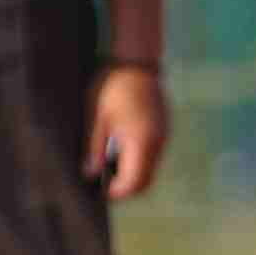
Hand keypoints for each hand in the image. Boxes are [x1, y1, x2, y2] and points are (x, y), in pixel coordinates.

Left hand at [86, 64, 169, 200]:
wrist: (136, 63)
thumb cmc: (112, 88)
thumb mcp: (98, 119)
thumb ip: (95, 148)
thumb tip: (91, 173)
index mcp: (140, 141)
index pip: (134, 182)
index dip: (118, 192)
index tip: (103, 192)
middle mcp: (156, 142)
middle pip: (146, 180)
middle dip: (127, 187)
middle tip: (106, 184)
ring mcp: (163, 136)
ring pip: (151, 169)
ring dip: (134, 174)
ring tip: (112, 165)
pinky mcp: (164, 129)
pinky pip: (154, 155)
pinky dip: (140, 160)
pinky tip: (122, 149)